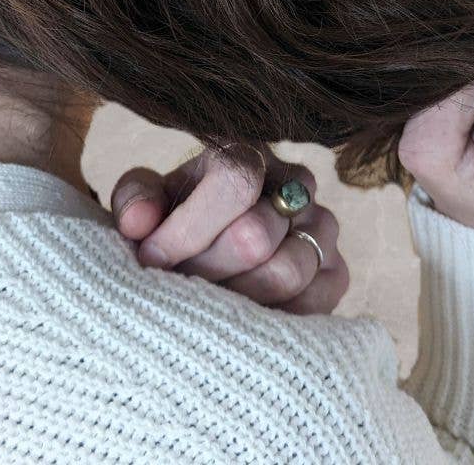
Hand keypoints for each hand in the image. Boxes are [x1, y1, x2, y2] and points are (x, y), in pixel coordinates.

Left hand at [109, 145, 349, 313]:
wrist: (217, 250)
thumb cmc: (177, 222)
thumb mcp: (148, 203)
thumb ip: (136, 201)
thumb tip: (138, 223)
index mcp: (246, 153)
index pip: (233, 180)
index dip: (187, 228)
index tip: (151, 258)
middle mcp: (294, 181)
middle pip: (254, 235)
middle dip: (204, 271)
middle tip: (176, 289)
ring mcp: (323, 226)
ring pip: (285, 272)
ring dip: (234, 300)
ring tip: (202, 306)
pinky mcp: (337, 273)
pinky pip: (313, 305)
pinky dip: (271, 321)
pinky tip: (238, 319)